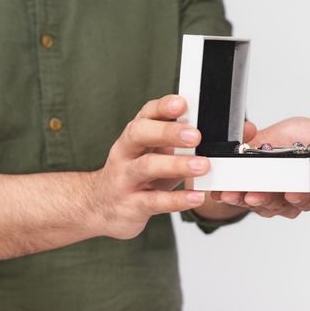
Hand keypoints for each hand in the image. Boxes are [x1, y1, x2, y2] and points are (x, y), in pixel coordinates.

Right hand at [89, 95, 209, 238]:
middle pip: (140, 134)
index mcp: (133, 137)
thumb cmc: (135, 176)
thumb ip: (175, 143)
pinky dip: (177, 200)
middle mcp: (125, 154)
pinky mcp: (131, 206)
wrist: (100, 208)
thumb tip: (209, 133)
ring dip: (176, 165)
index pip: (145, 115)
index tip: (182, 103)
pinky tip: (197, 197)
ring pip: (146, 167)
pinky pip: (154, 201)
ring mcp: (125, 179)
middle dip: (167, 132)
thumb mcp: (151, 154)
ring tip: (202, 166)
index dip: (162, 107)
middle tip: (195, 135)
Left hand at [210, 117, 309, 218]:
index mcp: (309, 187)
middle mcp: (287, 198)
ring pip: (255, 204)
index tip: (292, 193)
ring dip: (244, 198)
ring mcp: (264, 198)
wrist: (267, 136)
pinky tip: (221, 190)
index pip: (309, 199)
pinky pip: (235, 198)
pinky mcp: (243, 193)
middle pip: (279, 205)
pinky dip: (226, 194)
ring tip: (236, 192)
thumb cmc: (296, 139)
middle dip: (267, 200)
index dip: (301, 198)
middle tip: (257, 195)